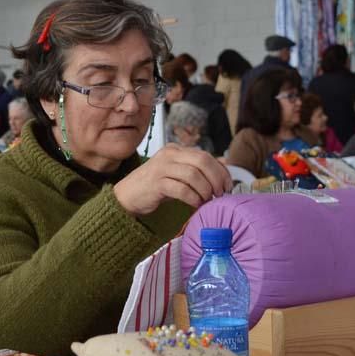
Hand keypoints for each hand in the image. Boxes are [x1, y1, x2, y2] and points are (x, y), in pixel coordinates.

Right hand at [113, 144, 231, 215]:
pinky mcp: (156, 183)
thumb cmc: (154, 186)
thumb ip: (196, 168)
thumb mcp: (177, 173)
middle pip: (202, 161)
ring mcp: (161, 168)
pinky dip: (192, 198)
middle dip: (215, 179)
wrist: (127, 196)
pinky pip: (181, 189)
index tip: (227, 185)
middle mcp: (169, 155)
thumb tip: (224, 163)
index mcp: (176, 150)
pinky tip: (195, 204)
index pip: (205, 155)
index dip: (220, 170)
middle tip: (220, 194)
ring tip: (207, 200)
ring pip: (193, 175)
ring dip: (205, 190)